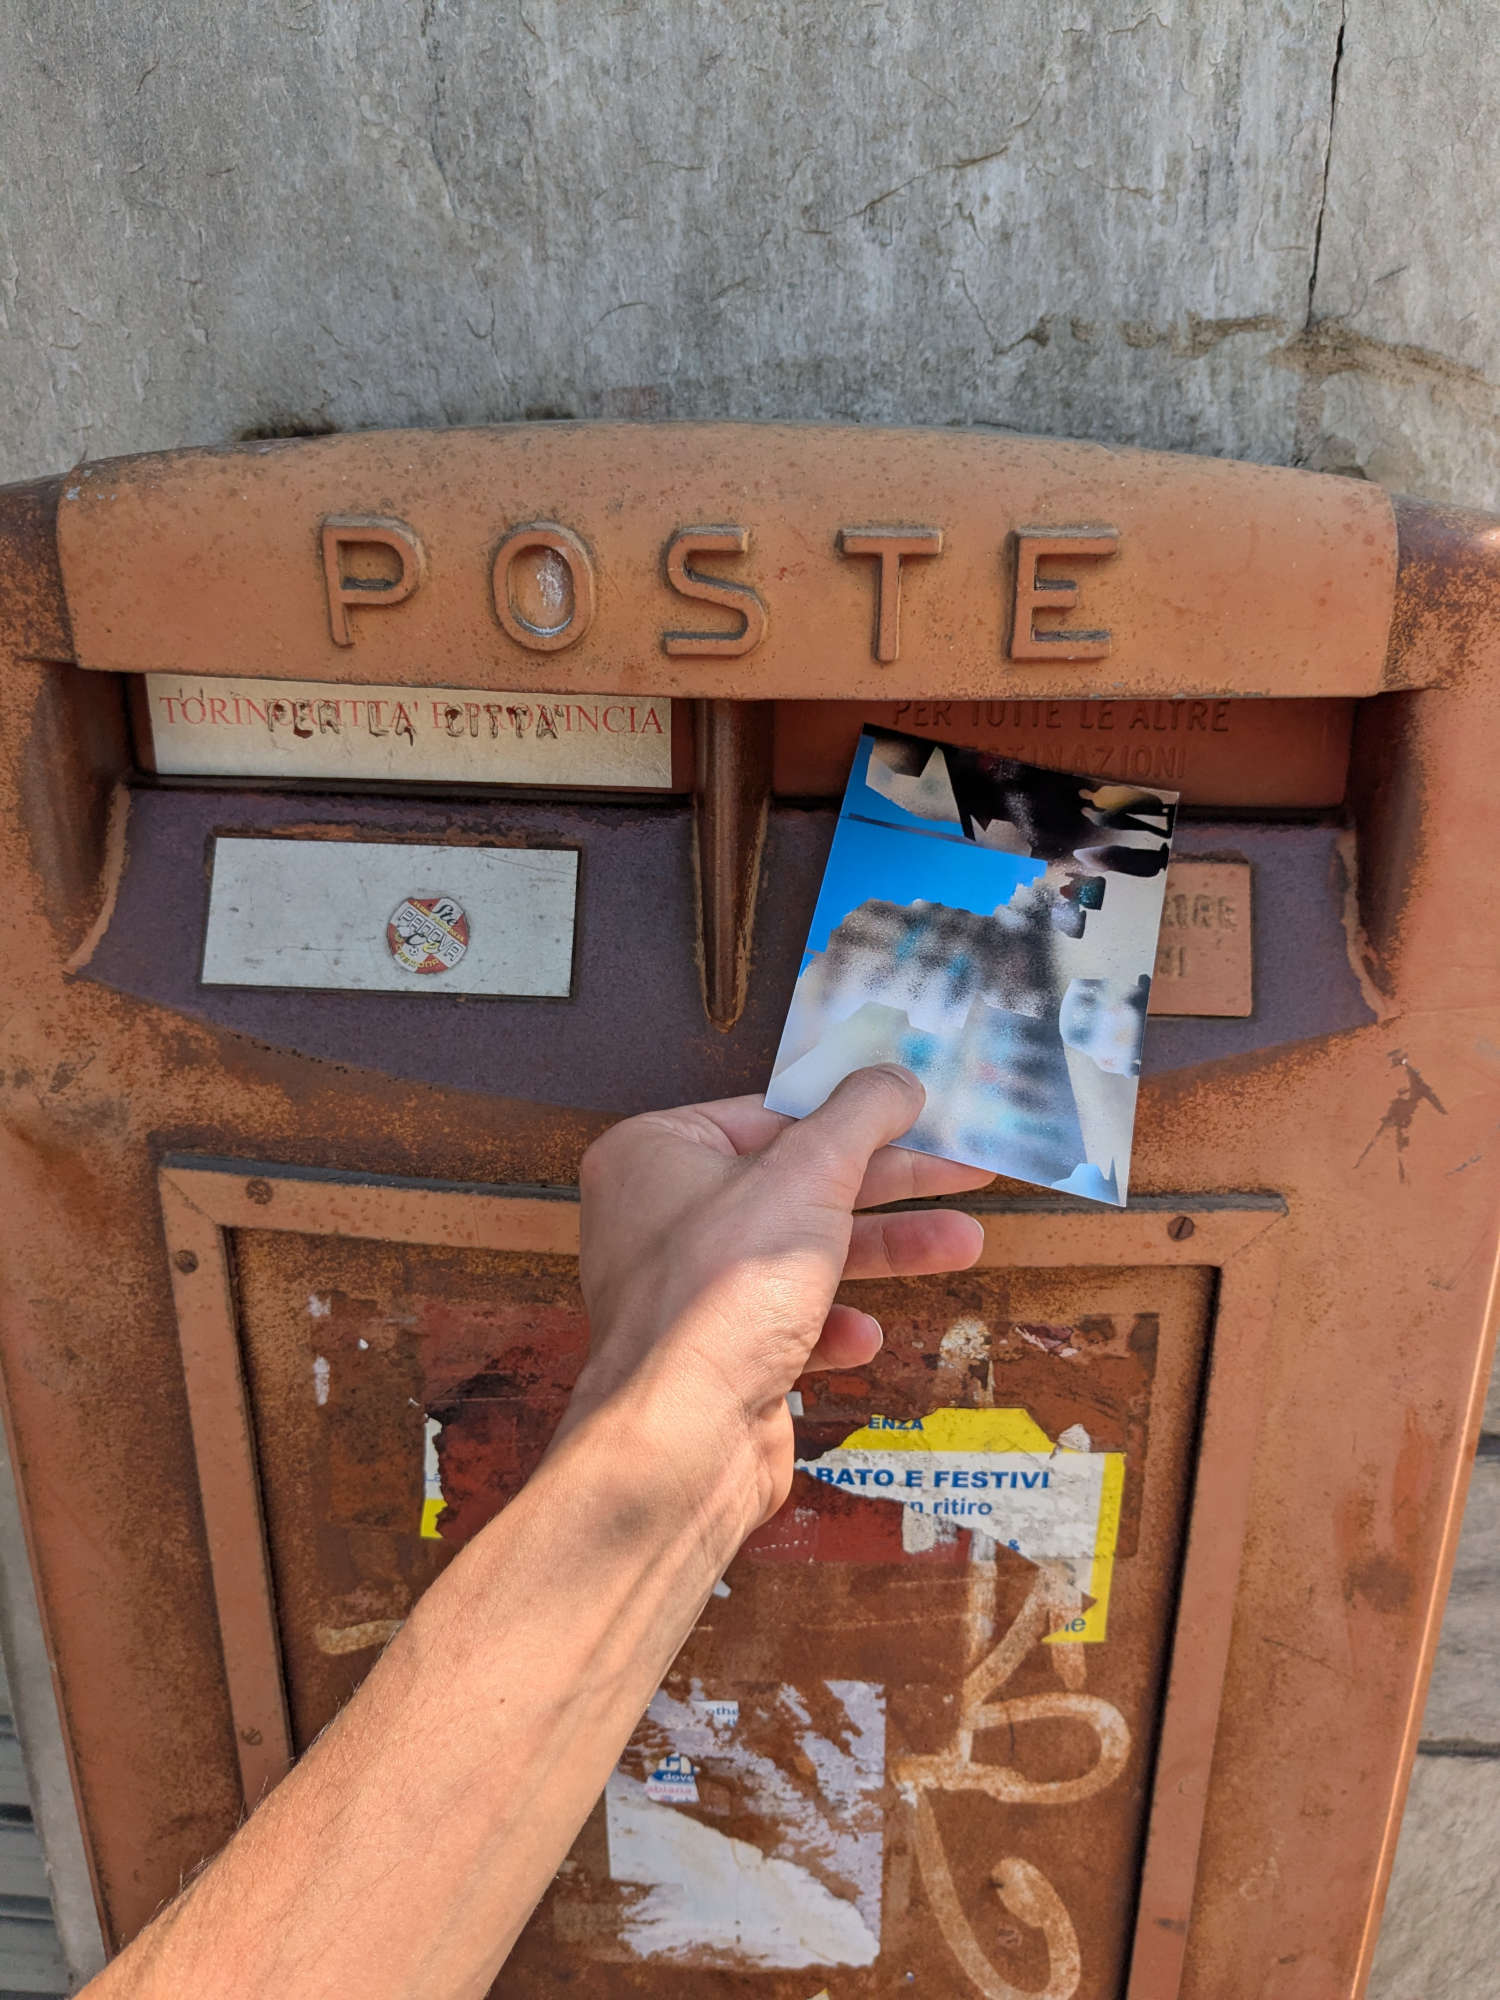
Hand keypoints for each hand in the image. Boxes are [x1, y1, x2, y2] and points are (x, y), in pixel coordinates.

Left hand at [563, 1065, 991, 1541]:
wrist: (683, 1441)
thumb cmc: (722, 1295)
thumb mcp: (808, 1176)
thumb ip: (860, 1117)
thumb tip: (895, 1079)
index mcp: (656, 1154)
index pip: (771, 1116)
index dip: (854, 1116)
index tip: (919, 1114)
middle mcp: (661, 1216)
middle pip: (797, 1183)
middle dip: (889, 1185)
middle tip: (966, 1172)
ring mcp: (687, 1289)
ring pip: (803, 1252)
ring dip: (883, 1251)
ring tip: (963, 1245)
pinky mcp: (716, 1353)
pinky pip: (787, 1321)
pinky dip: (832, 1323)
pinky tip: (863, 1334)